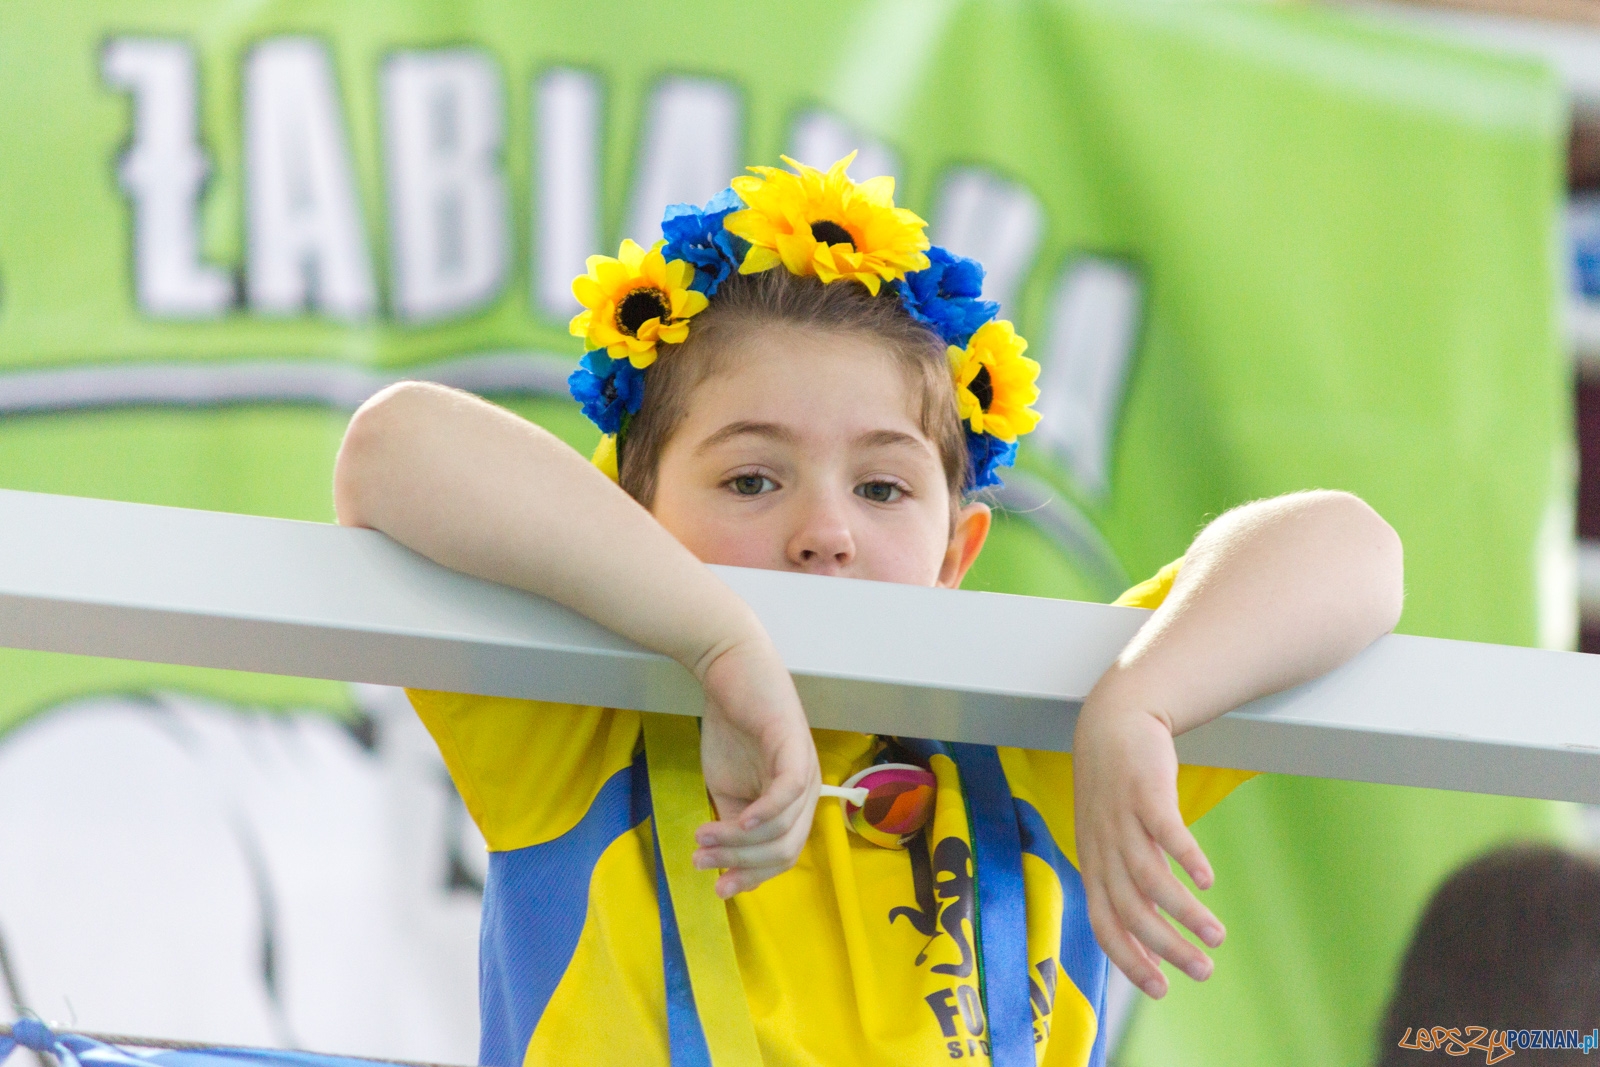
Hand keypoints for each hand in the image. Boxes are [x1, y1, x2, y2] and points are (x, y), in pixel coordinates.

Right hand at [691, 635, 819, 897]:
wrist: (729, 671)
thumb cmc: (730, 725)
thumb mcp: (726, 786)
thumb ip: (731, 823)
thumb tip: (724, 863)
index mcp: (794, 803)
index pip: (783, 855)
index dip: (753, 877)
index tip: (718, 888)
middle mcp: (808, 790)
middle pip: (785, 849)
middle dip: (742, 864)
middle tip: (702, 862)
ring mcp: (805, 768)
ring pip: (782, 828)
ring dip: (737, 841)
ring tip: (701, 838)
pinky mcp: (795, 746)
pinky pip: (787, 792)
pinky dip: (763, 814)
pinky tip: (736, 823)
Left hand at [1072, 693, 1224, 997]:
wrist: (1113, 724)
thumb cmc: (1117, 793)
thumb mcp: (1115, 842)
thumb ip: (1132, 884)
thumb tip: (1154, 936)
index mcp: (1093, 865)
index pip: (1104, 925)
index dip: (1130, 959)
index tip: (1163, 989)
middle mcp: (1102, 848)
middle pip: (1130, 910)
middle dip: (1167, 947)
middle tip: (1205, 971)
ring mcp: (1120, 820)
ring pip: (1149, 877)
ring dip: (1184, 911)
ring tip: (1217, 935)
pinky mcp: (1144, 793)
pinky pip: (1165, 832)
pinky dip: (1185, 858)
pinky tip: (1208, 880)